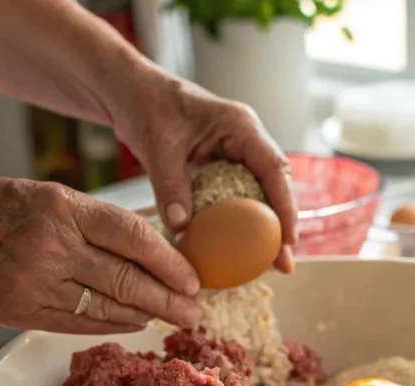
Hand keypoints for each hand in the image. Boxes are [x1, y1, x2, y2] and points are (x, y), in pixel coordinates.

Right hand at [0, 173, 200, 333]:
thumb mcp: (39, 194)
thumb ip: (89, 221)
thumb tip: (144, 249)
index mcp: (59, 206)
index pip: (134, 236)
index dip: (170, 261)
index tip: (192, 277)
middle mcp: (51, 245)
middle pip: (128, 279)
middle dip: (169, 299)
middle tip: (195, 311)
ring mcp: (35, 283)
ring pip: (108, 307)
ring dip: (146, 316)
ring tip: (173, 320)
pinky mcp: (21, 312)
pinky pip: (80, 324)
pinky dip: (112, 325)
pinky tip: (133, 323)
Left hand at [108, 72, 297, 273]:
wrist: (126, 90)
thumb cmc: (145, 102)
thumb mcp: (157, 144)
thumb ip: (171, 185)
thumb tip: (182, 228)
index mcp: (240, 125)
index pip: (275, 168)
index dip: (286, 206)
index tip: (288, 239)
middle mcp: (245, 140)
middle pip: (275, 186)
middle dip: (281, 226)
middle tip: (284, 264)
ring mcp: (234, 153)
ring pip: (259, 195)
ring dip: (263, 229)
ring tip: (269, 265)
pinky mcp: (219, 166)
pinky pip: (236, 197)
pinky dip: (238, 223)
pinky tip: (238, 249)